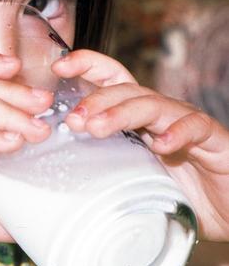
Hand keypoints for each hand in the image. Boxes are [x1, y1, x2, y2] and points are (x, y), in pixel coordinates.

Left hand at [53, 50, 228, 240]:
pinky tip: (161, 146)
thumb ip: (102, 181)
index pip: (113, 81)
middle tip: (73, 120)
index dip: (88, 66)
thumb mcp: (132, 187)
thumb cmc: (179, 199)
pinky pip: (195, 128)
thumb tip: (54, 192)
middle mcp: (162, 116)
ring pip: (154, 105)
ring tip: (98, 128)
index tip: (59, 66)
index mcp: (140, 121)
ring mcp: (189, 125)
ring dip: (123, 113)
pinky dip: (177, 134)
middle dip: (96, 100)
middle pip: (126, 91)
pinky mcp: (216, 141)